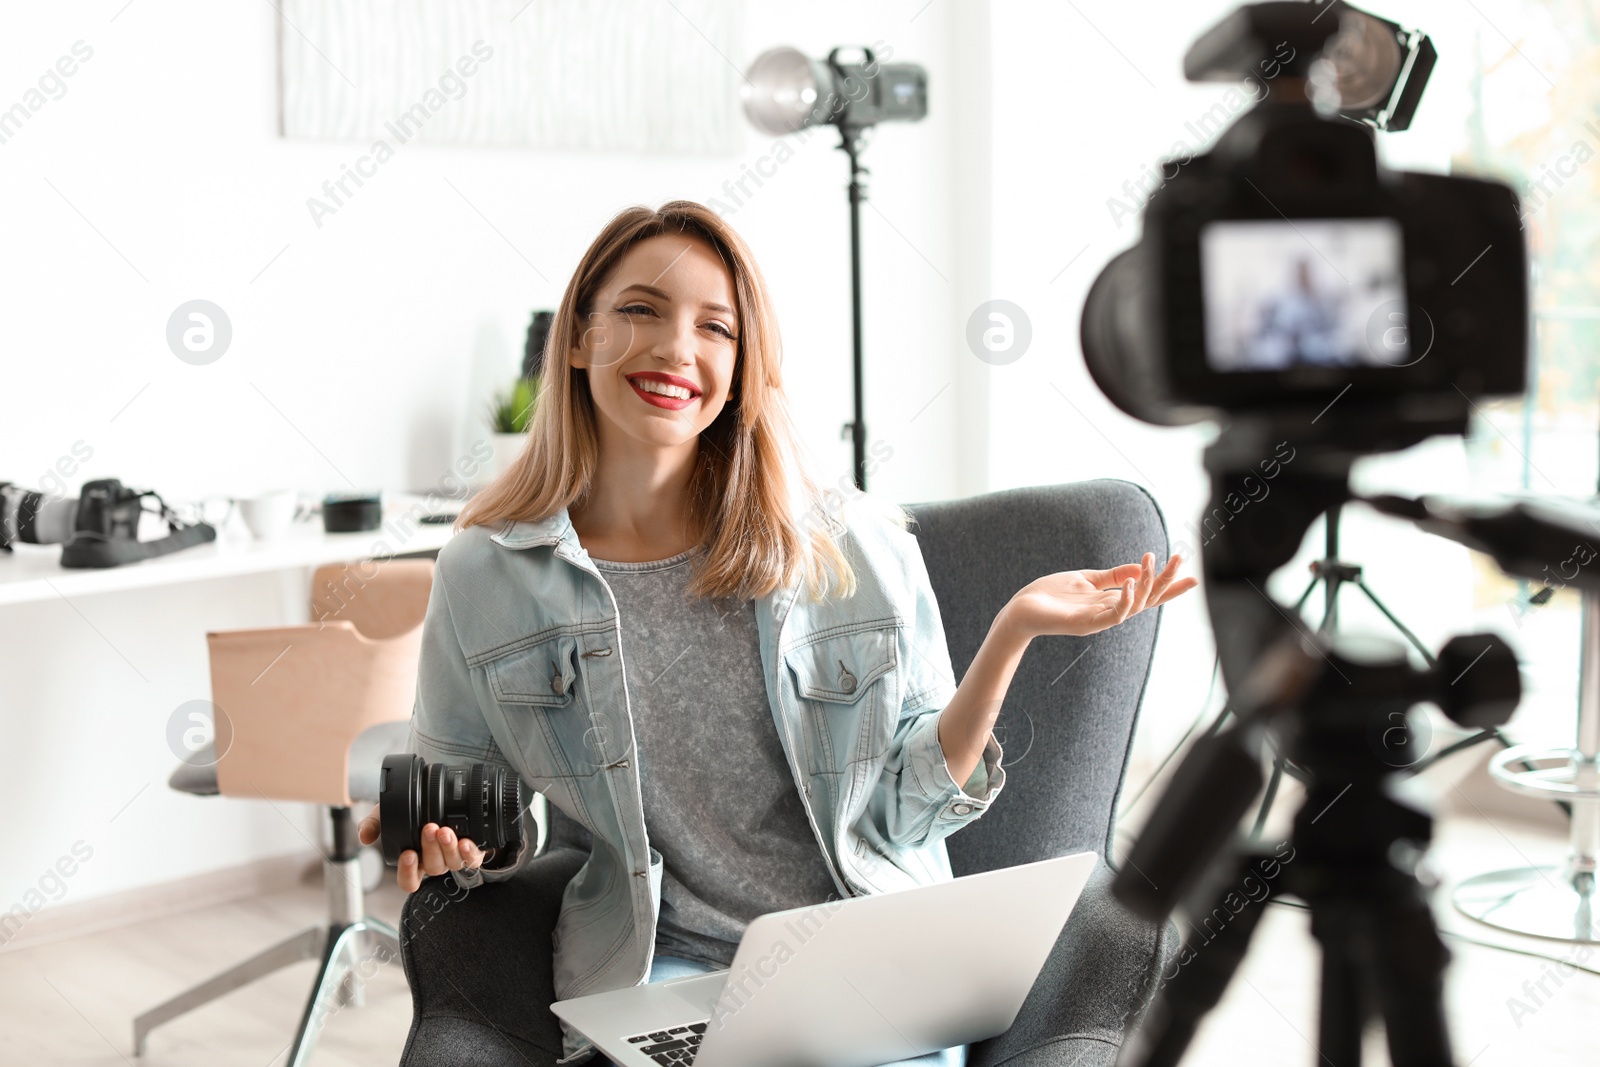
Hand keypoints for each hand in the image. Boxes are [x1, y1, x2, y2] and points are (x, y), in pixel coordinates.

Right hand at [357, 803, 484, 893]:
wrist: (439, 796)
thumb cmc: (410, 811)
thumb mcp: (387, 814)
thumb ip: (373, 824)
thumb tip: (364, 836)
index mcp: (414, 860)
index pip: (409, 880)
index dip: (408, 872)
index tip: (408, 854)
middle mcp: (434, 862)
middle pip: (433, 868)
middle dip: (431, 849)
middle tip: (430, 828)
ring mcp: (453, 857)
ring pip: (452, 863)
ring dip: (448, 848)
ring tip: (444, 830)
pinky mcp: (471, 851)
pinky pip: (472, 860)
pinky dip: (469, 852)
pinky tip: (465, 842)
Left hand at [1001, 552, 1196, 640]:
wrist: (1021, 610)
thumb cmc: (1050, 595)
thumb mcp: (1086, 579)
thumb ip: (1112, 575)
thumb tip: (1140, 567)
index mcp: (1111, 601)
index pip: (1147, 595)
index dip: (1169, 587)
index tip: (1193, 577)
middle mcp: (1110, 612)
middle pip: (1148, 600)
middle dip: (1166, 581)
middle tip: (1181, 560)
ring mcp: (1100, 620)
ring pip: (1135, 606)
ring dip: (1147, 584)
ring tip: (1152, 561)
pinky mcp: (1086, 624)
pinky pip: (1113, 615)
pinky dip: (1126, 600)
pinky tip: (1132, 582)